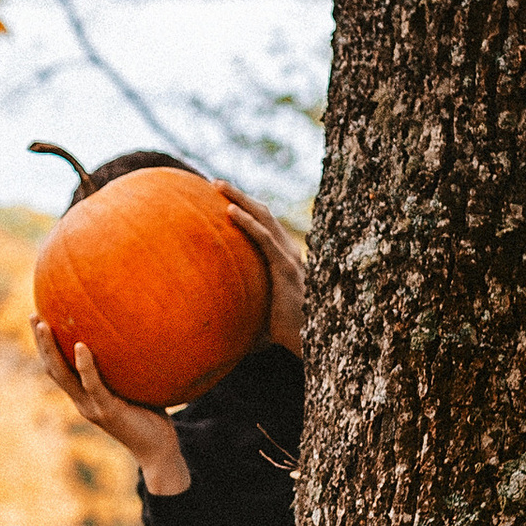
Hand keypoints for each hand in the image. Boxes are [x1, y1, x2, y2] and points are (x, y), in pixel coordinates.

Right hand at [31, 320, 191, 494]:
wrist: (159, 450)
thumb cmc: (152, 416)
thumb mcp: (136, 386)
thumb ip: (129, 365)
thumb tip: (137, 329)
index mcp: (85, 396)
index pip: (59, 369)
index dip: (46, 347)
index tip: (40, 320)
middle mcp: (82, 402)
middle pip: (53, 369)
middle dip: (41, 342)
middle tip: (33, 315)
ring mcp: (92, 407)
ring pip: (63, 375)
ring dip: (51, 350)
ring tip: (44, 324)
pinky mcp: (106, 411)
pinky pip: (92, 384)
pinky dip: (84, 365)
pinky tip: (80, 345)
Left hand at [219, 184, 305, 355]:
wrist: (309, 342)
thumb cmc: (287, 334)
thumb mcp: (262, 313)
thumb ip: (246, 307)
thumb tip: (218, 321)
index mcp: (284, 259)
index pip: (265, 225)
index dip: (247, 208)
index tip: (225, 197)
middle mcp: (289, 252)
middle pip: (263, 213)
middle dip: (239, 195)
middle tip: (215, 182)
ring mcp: (288, 258)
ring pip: (262, 218)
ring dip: (239, 198)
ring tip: (217, 185)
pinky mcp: (284, 267)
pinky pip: (263, 238)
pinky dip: (246, 222)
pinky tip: (230, 211)